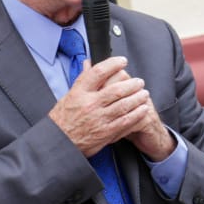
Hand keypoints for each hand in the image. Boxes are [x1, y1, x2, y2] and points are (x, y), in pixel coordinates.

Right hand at [48, 56, 165, 158]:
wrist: (59, 142)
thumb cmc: (62, 119)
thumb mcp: (69, 95)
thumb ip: (82, 79)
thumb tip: (88, 63)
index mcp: (79, 92)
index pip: (98, 72)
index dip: (113, 64)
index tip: (122, 61)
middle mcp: (89, 104)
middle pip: (116, 89)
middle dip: (132, 84)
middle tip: (139, 81)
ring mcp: (98, 118)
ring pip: (124, 105)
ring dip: (137, 98)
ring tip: (144, 93)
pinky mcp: (106, 132)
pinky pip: (125, 121)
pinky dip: (137, 114)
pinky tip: (143, 109)